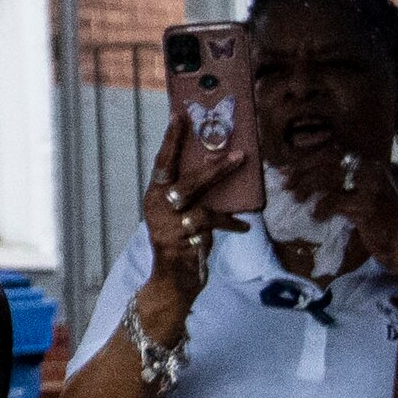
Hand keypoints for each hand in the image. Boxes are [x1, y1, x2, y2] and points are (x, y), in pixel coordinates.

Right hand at [137, 124, 234, 298]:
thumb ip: (188, 196)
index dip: (171, 139)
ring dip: (224, 184)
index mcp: (153, 196)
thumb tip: (215, 167)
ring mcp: (170, 225)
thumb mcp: (177, 215)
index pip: (162, 163)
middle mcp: (158, 207)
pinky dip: (230, 222)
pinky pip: (212, 224)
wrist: (171, 282)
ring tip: (242, 169)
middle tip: (238, 153)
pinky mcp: (184, 241)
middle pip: (187, 180)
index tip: (179, 115)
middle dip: (214, 166)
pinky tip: (244, 225)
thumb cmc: (179, 242)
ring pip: (202, 200)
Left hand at [299, 138, 397, 271]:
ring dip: (307, 188)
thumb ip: (339, 186)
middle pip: (327, 162)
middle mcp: (371, 171)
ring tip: (296, 199)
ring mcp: (371, 187)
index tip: (285, 171)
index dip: (305, 161)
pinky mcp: (368, 206)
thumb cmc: (383, 225)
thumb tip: (302, 178)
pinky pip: (336, 201)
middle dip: (302, 172)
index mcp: (369, 165)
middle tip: (286, 186)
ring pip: (329, 178)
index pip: (331, 153)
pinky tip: (316, 217)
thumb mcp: (361, 198)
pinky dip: (322, 208)